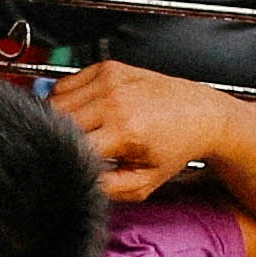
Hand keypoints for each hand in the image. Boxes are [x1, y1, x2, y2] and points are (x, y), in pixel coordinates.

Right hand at [47, 59, 228, 207]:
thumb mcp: (145, 182)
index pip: (69, 146)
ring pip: (56, 101)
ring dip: (58, 118)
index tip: (69, 165)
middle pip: (57, 121)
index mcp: (124, 130)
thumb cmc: (175, 146)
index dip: (64, 159)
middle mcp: (115, 100)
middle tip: (76, 149)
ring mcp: (110, 80)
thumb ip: (108, 188)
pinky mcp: (107, 67)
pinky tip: (84, 112)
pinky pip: (65, 84)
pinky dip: (65, 99)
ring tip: (81, 131)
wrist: (199, 114)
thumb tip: (77, 182)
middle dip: (59, 138)